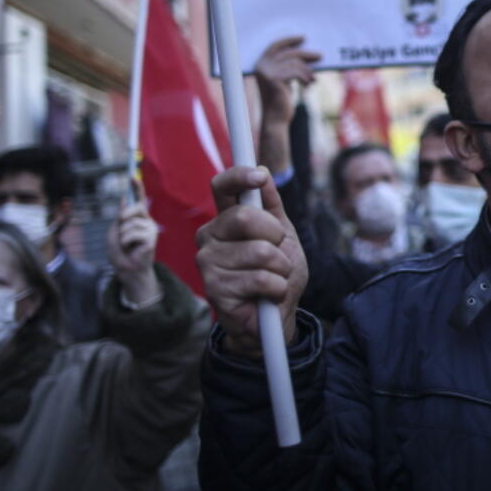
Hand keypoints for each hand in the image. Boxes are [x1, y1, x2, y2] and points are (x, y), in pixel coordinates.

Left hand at [106, 180, 159, 302]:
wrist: (126, 269)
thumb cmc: (120, 251)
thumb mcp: (115, 230)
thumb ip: (120, 216)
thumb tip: (123, 198)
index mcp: (137, 217)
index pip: (139, 199)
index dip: (136, 187)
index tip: (132, 176)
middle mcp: (146, 221)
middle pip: (136, 207)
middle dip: (124, 215)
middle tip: (121, 227)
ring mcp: (150, 230)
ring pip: (130, 223)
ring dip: (121, 235)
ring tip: (125, 245)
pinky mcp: (151, 240)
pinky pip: (132, 234)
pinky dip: (125, 242)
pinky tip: (131, 249)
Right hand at [196, 166, 307, 356]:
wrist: (275, 317)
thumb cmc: (276, 273)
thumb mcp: (282, 235)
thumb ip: (272, 205)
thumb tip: (264, 173)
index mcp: (224, 220)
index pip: (221, 187)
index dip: (239, 177)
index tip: (260, 176)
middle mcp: (209, 237)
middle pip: (244, 217)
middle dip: (275, 236)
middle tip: (278, 254)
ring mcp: (207, 264)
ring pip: (259, 251)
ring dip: (280, 267)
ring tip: (274, 278)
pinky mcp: (214, 289)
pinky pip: (261, 278)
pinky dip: (277, 287)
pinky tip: (269, 295)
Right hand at [254, 36, 320, 125]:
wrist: (276, 120)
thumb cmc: (282, 101)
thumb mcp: (285, 80)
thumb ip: (289, 66)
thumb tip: (308, 53)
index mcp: (260, 64)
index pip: (275, 45)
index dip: (289, 40)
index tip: (303, 38)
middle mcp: (261, 66)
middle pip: (288, 53)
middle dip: (306, 54)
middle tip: (321, 56)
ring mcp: (266, 72)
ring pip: (295, 63)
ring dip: (307, 71)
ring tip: (313, 80)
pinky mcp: (274, 79)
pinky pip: (296, 72)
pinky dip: (306, 77)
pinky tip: (309, 85)